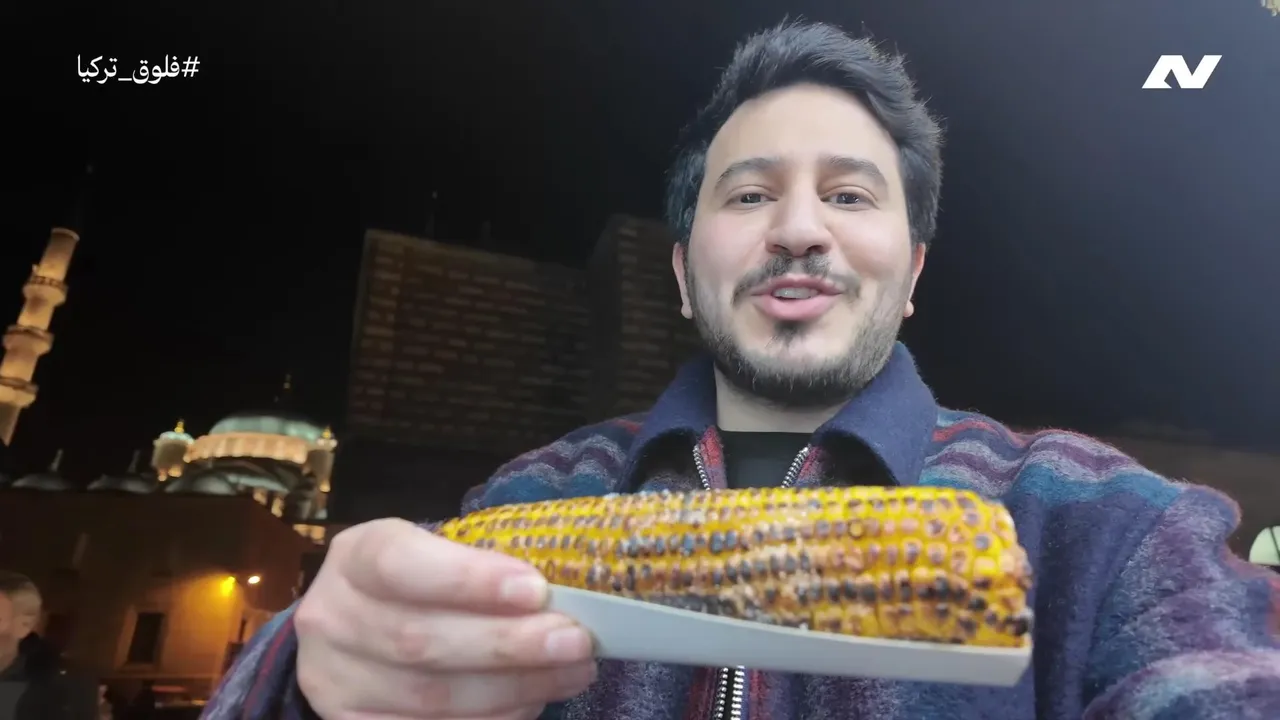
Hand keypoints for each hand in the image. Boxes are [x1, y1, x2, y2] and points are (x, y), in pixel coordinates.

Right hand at [295, 518, 596, 719]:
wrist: (354, 627)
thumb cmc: (417, 580)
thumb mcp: (435, 551)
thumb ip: (481, 567)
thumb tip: (558, 595)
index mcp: (355, 556)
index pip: (403, 565)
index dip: (470, 580)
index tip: (536, 590)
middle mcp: (332, 618)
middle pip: (421, 640)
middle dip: (509, 644)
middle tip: (575, 641)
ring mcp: (335, 680)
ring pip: (430, 696)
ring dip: (513, 687)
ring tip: (571, 672)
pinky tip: (531, 702)